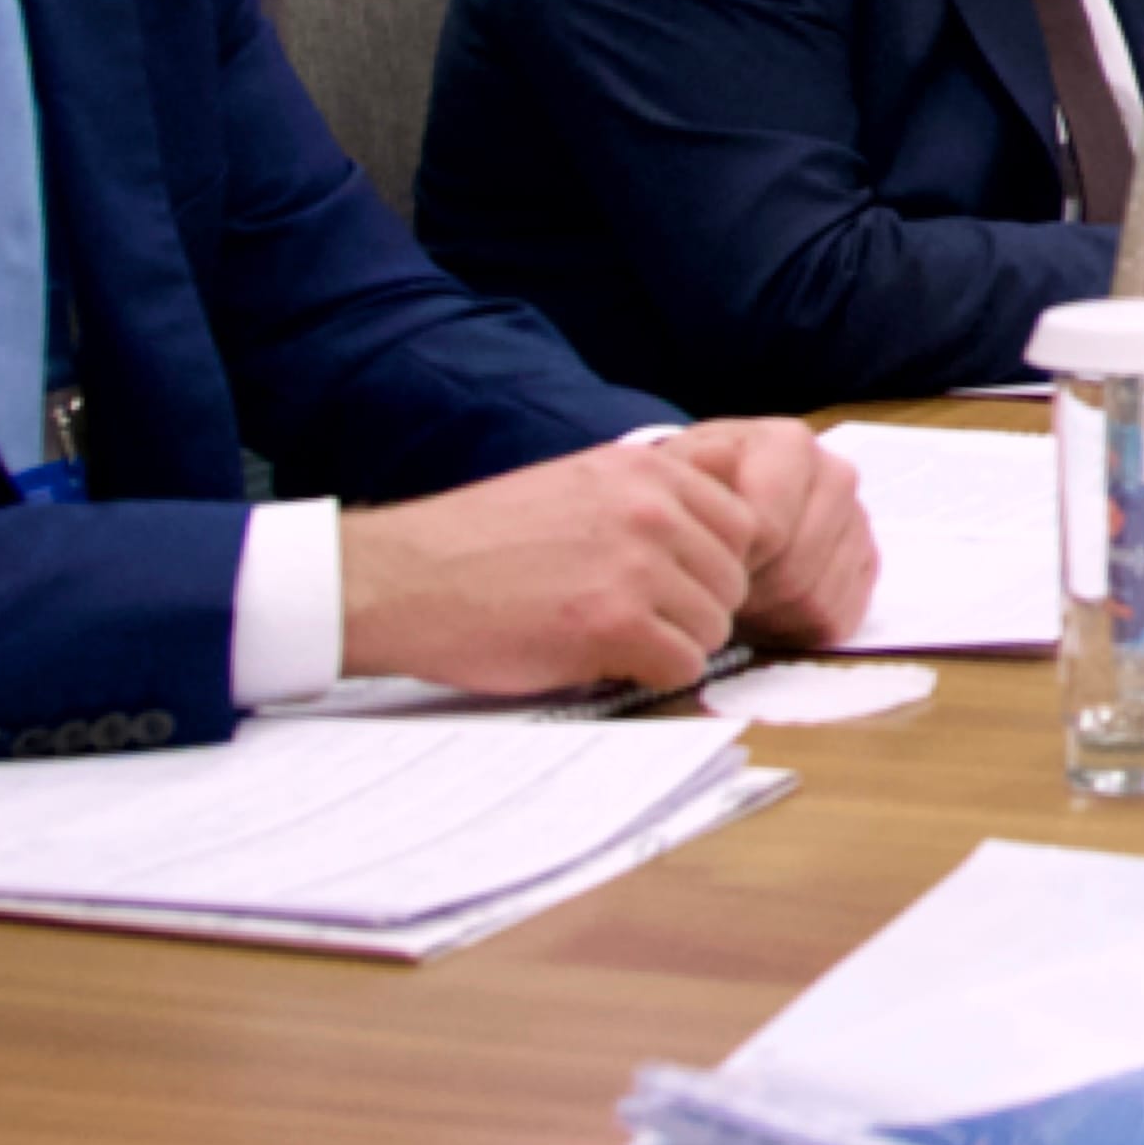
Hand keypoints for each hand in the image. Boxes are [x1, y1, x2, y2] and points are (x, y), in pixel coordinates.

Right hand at [338, 439, 765, 693]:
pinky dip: (652, 675)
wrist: (401, 578)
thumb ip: (652, 496)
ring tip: (612, 638)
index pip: (742, 526)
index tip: (670, 584)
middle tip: (635, 620)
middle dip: (694, 609)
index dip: (709, 565)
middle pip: (734, 580)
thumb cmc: (483, 541)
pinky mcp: (614, 623)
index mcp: (647, 469)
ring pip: (714, 626)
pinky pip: (683, 666)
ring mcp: (636, 565)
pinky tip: (604, 661)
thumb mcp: (579, 483)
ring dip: (672, 644)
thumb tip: (731, 525)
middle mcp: (651, 509)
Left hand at [659, 415, 876, 651]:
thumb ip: (691, 470)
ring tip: (736, 602)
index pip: (767, 529)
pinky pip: (838, 619)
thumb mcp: (677, 469)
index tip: (697, 567)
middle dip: (747, 594)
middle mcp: (836, 476)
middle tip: (713, 595)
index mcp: (790, 445)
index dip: (727, 562)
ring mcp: (858, 522)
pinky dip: (796, 629)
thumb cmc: (695, 487)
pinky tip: (765, 611)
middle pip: (794, 571)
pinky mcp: (868, 563)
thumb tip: (715, 462)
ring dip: (768, 616)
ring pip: (817, 601)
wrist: (721, 497)